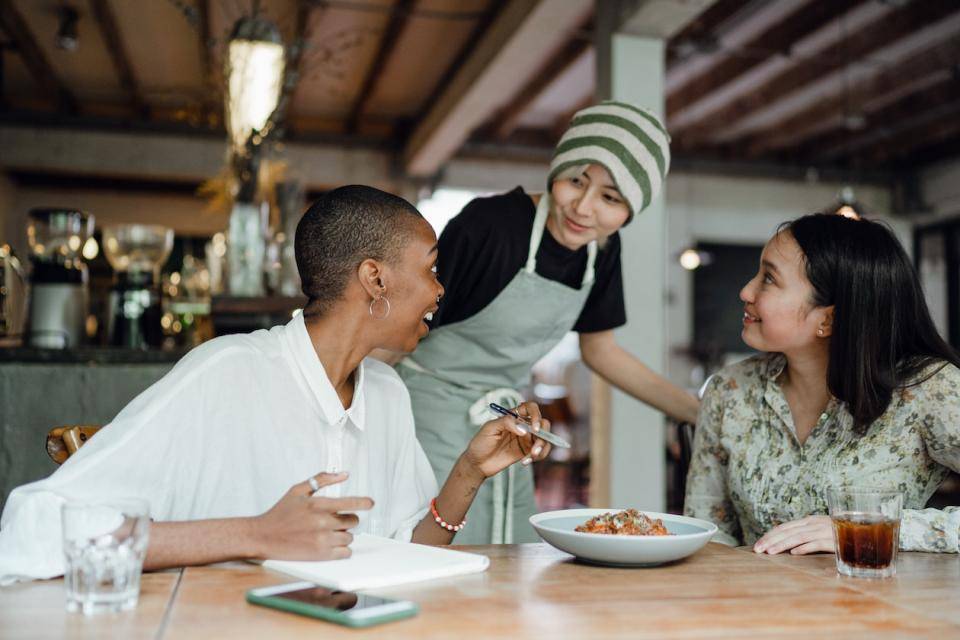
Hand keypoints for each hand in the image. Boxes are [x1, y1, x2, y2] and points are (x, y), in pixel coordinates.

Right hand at [248, 472, 373, 560]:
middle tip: (334, 520)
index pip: (350, 502)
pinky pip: (345, 552)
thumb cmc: (280, 512)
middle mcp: (322, 522)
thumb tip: (344, 474)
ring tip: (327, 532)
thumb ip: (322, 479)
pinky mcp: (321, 555)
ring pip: (349, 537)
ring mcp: (322, 540)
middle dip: (347, 520)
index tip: (370, 503)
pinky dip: (341, 549)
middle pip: (352, 521)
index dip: (364, 502)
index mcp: (318, 505)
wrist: (263, 536)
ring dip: (343, 534)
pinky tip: (330, 544)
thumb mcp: (298, 490)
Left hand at [464, 401, 551, 477]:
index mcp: (514, 416)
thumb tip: (524, 429)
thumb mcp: (489, 428)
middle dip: (543, 434)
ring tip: (531, 456)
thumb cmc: (481, 443)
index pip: (530, 408)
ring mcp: (526, 439)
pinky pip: (541, 452)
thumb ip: (506, 423)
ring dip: (542, 447)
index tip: (534, 428)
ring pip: (545, 439)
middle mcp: (523, 426)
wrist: (477, 463)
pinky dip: (538, 457)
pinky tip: (525, 462)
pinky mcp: (527, 452)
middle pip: (543, 424)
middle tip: (535, 447)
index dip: (536, 415)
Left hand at [753, 515, 834, 554]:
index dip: (770, 535)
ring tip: (770, 552)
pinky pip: (817, 543)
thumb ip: (806, 536)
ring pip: (799, 536)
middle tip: (757, 549)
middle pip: (788, 531)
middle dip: (770, 540)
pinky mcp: (835, 540)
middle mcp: (815, 523)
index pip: (784, 527)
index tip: (757, 545)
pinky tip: (794, 553)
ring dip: (782, 544)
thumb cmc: (841, 534)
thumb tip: (788, 546)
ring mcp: (825, 530)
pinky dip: (805, 547)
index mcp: (809, 521)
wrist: (866, 531)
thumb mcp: (821, 532)